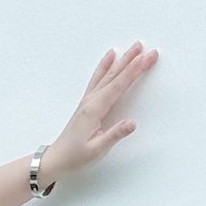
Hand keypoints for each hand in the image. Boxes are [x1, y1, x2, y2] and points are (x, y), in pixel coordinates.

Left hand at [45, 41, 158, 181]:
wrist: (57, 158)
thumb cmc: (75, 156)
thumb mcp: (97, 150)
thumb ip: (114, 135)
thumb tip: (132, 123)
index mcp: (94, 109)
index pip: (119, 85)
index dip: (135, 70)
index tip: (148, 58)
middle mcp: (91, 100)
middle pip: (115, 75)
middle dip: (133, 61)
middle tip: (148, 49)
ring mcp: (88, 100)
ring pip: (108, 74)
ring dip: (122, 60)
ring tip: (134, 47)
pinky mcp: (87, 102)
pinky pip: (98, 78)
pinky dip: (105, 66)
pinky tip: (110, 56)